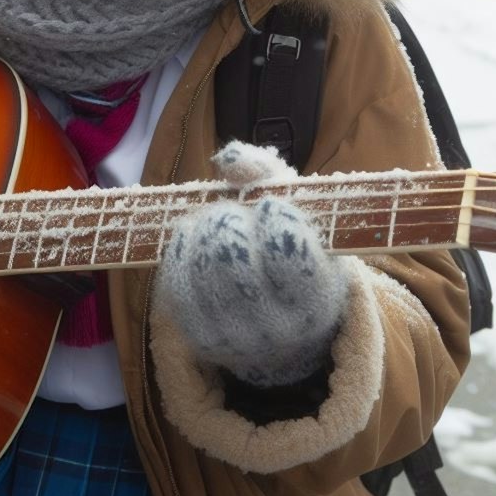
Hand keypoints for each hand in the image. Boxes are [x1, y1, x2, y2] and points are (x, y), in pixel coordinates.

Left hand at [156, 141, 349, 386]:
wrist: (287, 321)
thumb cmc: (296, 248)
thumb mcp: (300, 211)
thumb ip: (268, 175)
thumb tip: (229, 157)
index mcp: (317, 297)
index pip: (286, 252)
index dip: (275, 217)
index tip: (272, 206)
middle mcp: (280, 328)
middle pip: (231, 259)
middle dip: (228, 222)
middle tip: (233, 212)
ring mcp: (239, 337)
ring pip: (201, 272)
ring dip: (201, 233)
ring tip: (214, 223)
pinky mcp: (203, 338)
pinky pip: (178, 289)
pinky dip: (181, 253)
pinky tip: (193, 238)